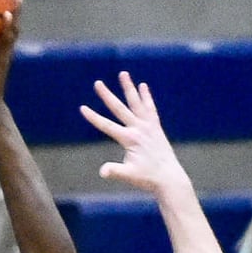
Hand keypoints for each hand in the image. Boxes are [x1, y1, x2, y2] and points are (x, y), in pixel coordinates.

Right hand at [0, 0, 22, 103]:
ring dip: (13, 15)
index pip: (6, 38)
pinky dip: (2, 25)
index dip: (7, 25)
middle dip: (16, 11)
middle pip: (13, 28)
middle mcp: (5, 53)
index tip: (7, 11)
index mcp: (0, 58)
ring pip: (11, 30)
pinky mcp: (0, 56)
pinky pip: (3, 36)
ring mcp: (4, 54)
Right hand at [79, 72, 191, 195]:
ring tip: (123, 73)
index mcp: (130, 139)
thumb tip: (102, 171)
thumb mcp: (129, 176)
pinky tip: (142, 86)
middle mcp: (140, 129)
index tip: (82, 108)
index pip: (107, 125)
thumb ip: (115, 172)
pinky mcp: (156, 127)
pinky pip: (150, 108)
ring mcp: (149, 126)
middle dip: (107, 96)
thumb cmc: (147, 178)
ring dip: (129, 88)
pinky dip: (146, 97)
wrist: (169, 178)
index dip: (93, 117)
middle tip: (97, 83)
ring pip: (136, 103)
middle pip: (120, 108)